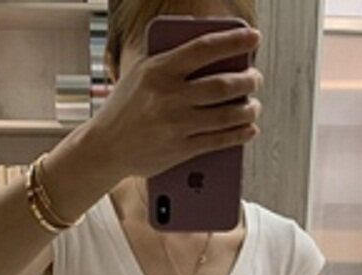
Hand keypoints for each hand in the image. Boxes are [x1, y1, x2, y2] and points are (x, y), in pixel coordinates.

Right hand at [90, 26, 262, 178]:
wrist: (105, 147)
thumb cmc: (126, 107)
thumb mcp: (141, 74)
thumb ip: (170, 61)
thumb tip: (211, 53)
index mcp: (159, 70)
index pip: (204, 48)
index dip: (233, 40)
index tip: (253, 37)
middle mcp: (169, 96)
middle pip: (222, 84)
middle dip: (247, 80)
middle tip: (255, 78)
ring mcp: (176, 125)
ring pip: (226, 114)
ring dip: (248, 109)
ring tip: (254, 105)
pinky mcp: (181, 149)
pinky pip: (219, 140)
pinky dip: (239, 134)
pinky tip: (249, 128)